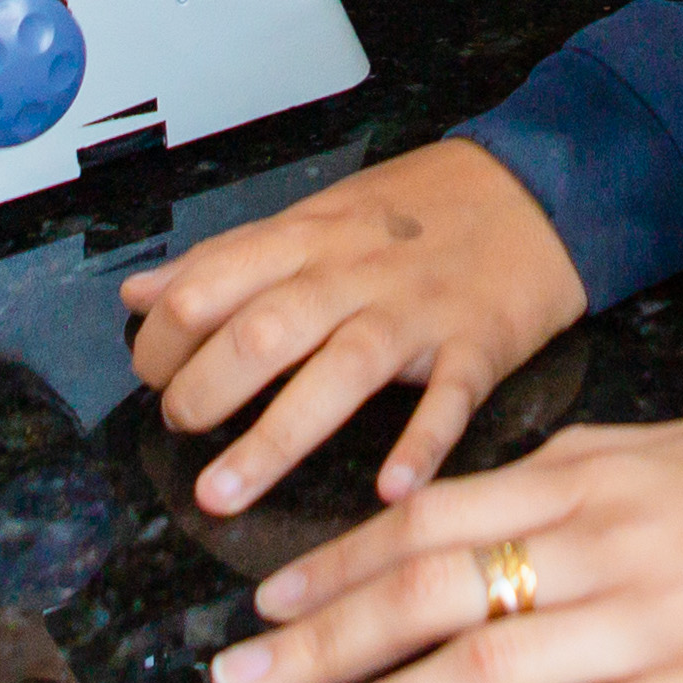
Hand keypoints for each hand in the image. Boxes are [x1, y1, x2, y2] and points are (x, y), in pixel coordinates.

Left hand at [123, 139, 589, 511]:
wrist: (541, 188)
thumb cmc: (422, 210)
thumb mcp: (317, 216)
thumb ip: (229, 261)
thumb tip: (140, 295)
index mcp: (308, 238)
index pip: (210, 284)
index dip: (163, 337)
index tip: (152, 378)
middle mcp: (355, 274)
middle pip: (263, 329)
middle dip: (204, 389)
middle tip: (179, 434)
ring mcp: (418, 311)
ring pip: (340, 371)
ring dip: (275, 438)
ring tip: (223, 495)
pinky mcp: (478, 346)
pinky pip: (449, 398)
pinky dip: (421, 444)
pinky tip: (390, 490)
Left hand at [209, 420, 682, 682]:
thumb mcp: (666, 451)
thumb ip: (574, 476)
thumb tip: (484, 502)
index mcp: (586, 475)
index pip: (429, 517)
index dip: (338, 565)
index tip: (269, 606)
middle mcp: (599, 540)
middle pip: (428, 589)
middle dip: (320, 642)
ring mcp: (648, 617)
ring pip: (483, 667)